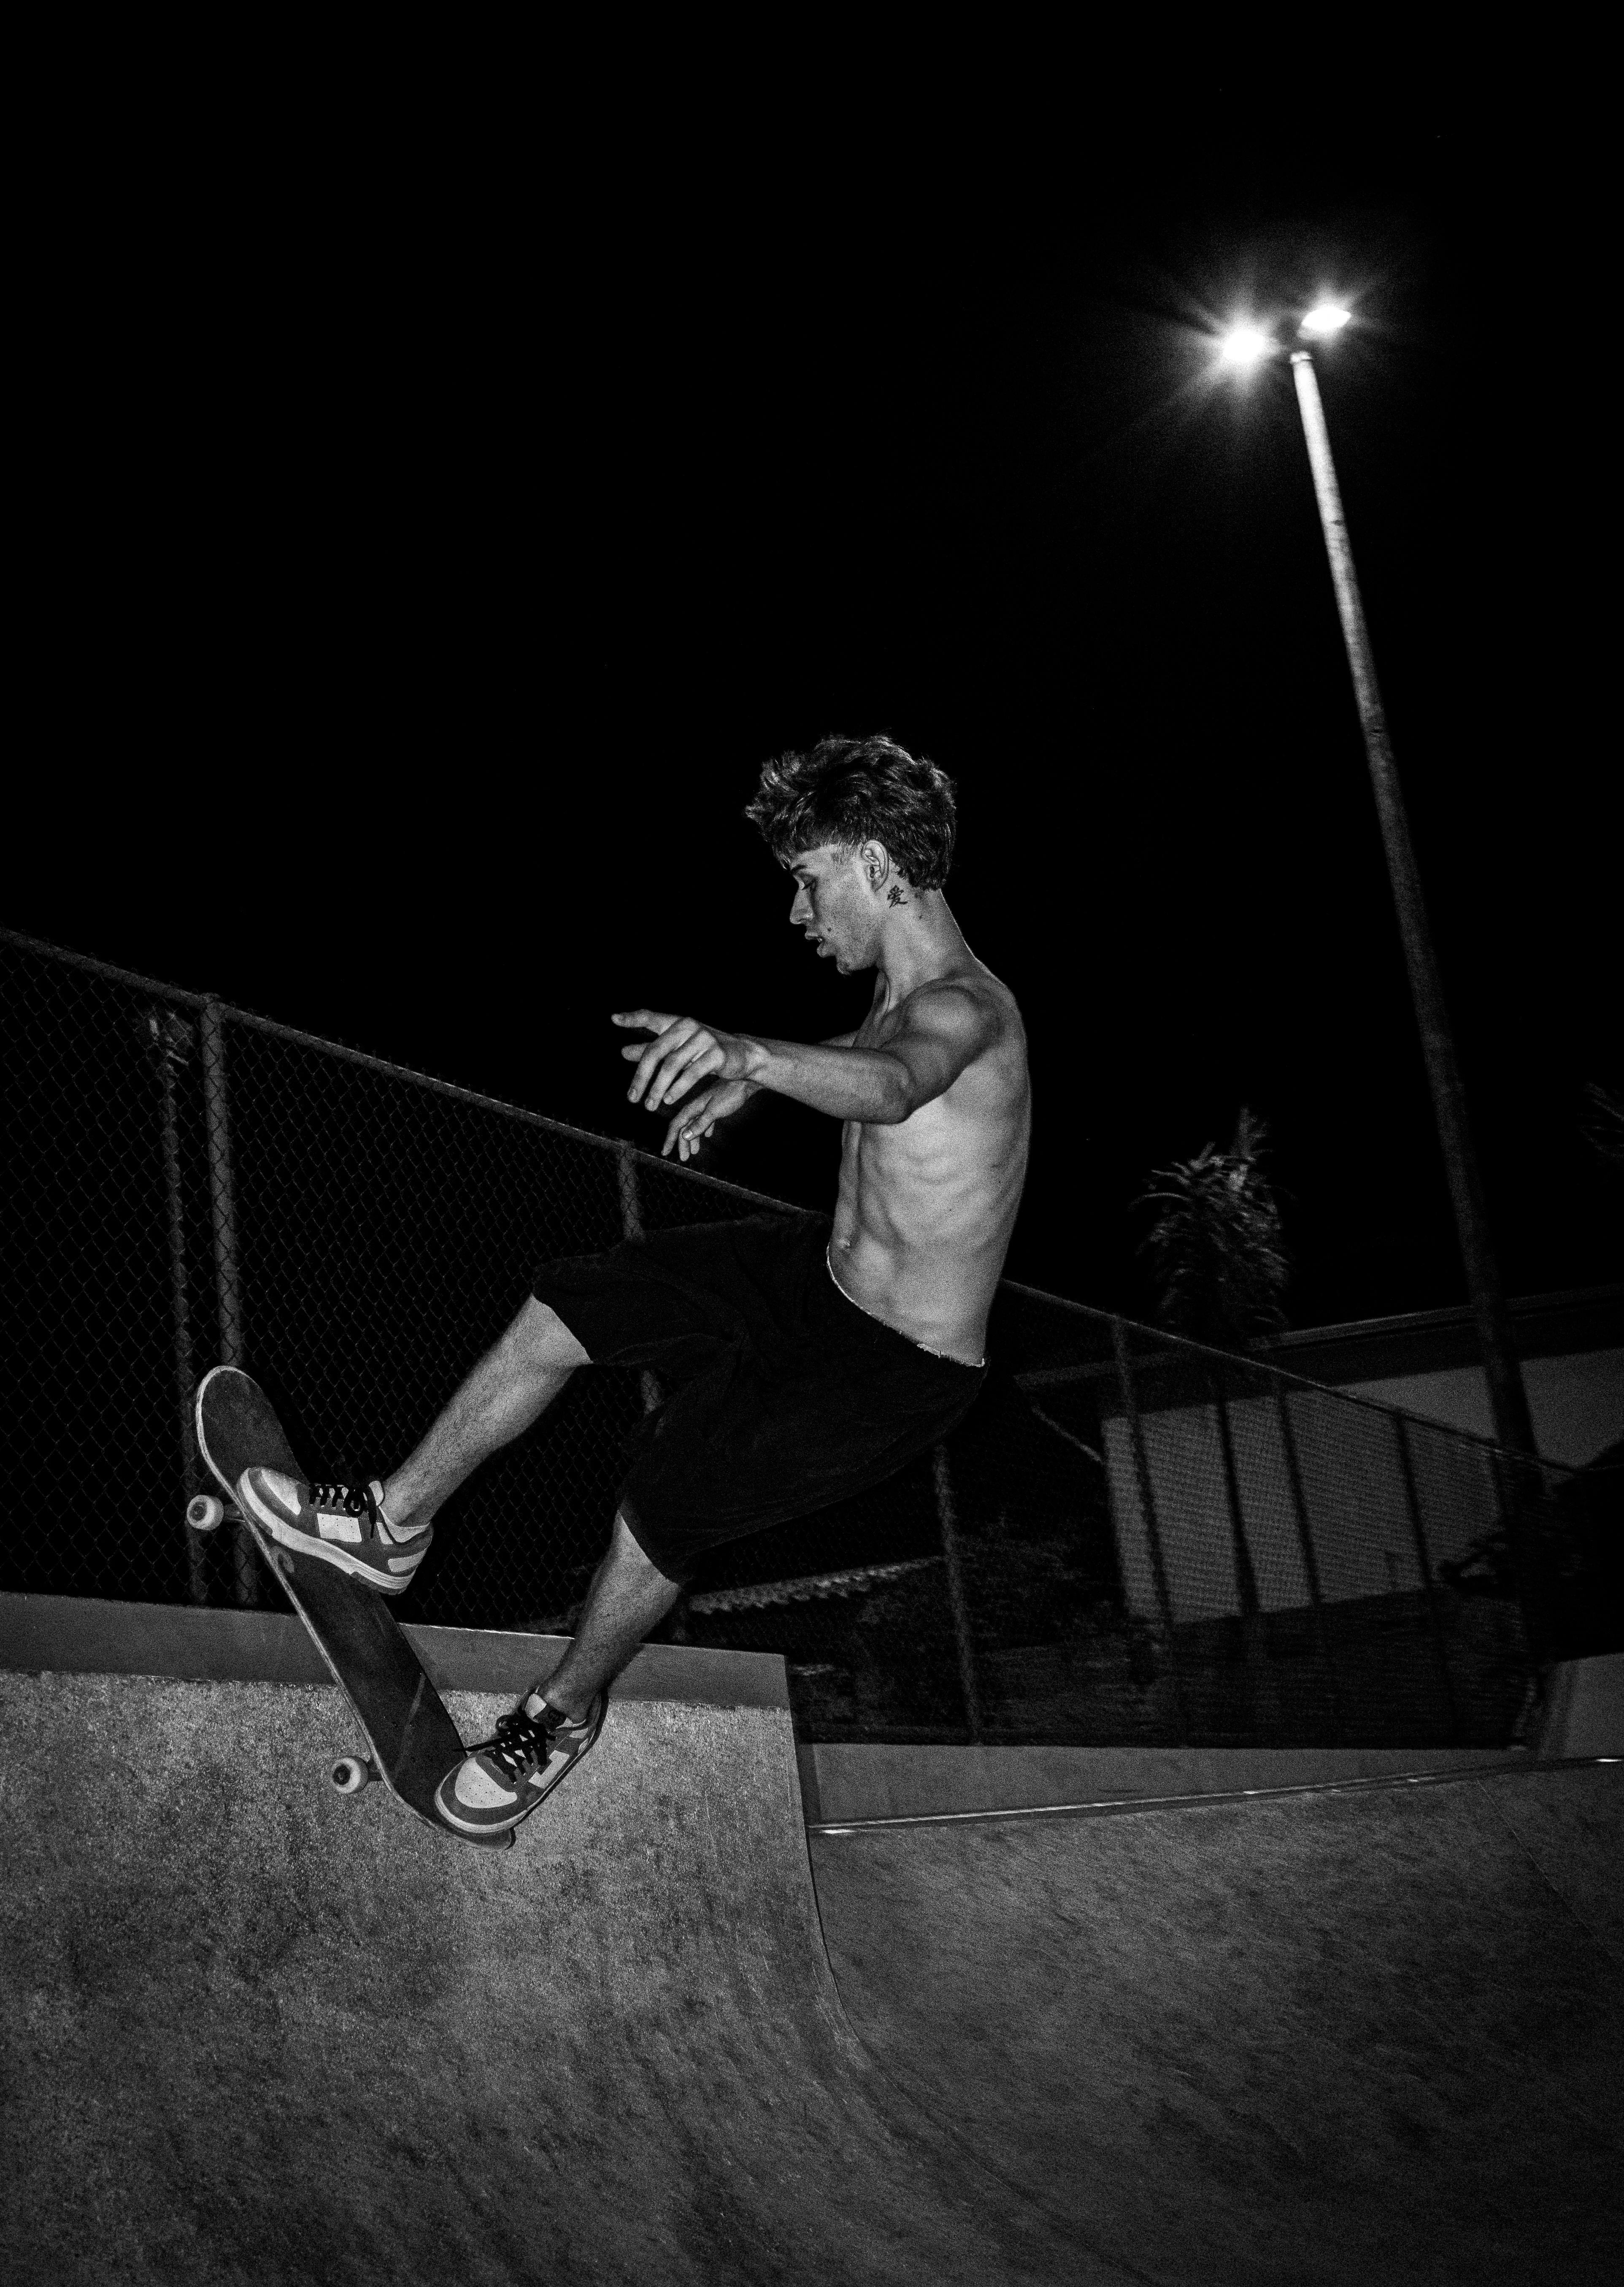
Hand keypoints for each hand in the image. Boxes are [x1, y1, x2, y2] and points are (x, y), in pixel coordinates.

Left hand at [612, 1009, 761, 1120]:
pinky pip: (692, 1073)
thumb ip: (653, 1050)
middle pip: (656, 1051)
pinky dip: (678, 1088)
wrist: (743, 1054)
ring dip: (658, 1088)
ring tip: (650, 1105)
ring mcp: (704, 1039)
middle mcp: (689, 1026)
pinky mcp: (717, 1054)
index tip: (614, 1019)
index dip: (633, 1018)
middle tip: (632, 1098)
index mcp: (678, 1023)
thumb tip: (623, 1052)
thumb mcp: (679, 1049)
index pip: (652, 1017)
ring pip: (672, 1065)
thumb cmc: (705, 1052)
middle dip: (642, 1076)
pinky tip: (670, 1100)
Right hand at [659, 1074, 756, 1160]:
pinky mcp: (716, 1107)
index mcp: (693, 1108)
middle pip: (684, 1128)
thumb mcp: (714, 1111)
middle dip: (682, 1144)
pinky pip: (706, 1121)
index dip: (670, 1139)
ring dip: (693, 1139)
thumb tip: (684, 1136)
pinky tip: (708, 1135)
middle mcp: (697, 1107)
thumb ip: (700, 1123)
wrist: (746, 1079)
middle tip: (683, 1159)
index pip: (676, 1126)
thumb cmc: (731, 1094)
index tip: (665, 1152)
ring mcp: (706, 1107)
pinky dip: (705, 1130)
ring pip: (695, 1125)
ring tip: (694, 1152)